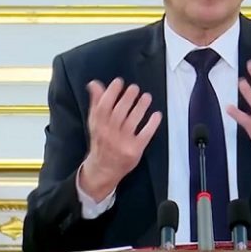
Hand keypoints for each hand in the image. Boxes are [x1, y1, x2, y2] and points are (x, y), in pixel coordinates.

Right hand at [79, 78, 161, 201]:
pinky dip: (152, 124)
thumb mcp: (95, 123)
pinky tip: (156, 115)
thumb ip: (96, 103)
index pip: (103, 106)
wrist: (103, 169)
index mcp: (98, 125)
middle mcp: (109, 133)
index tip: (119, 82)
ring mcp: (122, 142)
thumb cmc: (100, 141)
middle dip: (128, 98)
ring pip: (132, 121)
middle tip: (135, 88)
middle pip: (119, 112)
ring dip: (140, 107)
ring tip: (146, 97)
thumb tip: (94, 84)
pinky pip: (145, 135)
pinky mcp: (134, 150)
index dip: (111, 92)